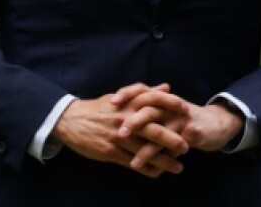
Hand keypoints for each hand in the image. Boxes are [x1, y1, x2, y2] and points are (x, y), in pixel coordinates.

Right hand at [52, 84, 183, 177]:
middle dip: (174, 140)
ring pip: (145, 151)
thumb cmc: (100, 107)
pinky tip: (156, 173)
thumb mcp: (122, 96)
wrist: (72, 120)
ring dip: (164, 161)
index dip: (174, 107)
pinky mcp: (110, 152)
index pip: (157, 102)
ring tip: (178, 167)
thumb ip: (146, 93)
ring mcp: (118, 137)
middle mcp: (126, 120)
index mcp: (130, 103)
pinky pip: (132, 163)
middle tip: (188, 147)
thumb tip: (167, 87)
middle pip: (155, 131)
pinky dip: (146, 168)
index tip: (188, 113)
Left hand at [114, 87, 243, 170]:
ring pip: (161, 133)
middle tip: (119, 133)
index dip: (128, 93)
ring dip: (146, 150)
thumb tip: (123, 104)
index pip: (143, 90)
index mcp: (164, 98)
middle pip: (150, 110)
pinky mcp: (192, 133)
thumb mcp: (168, 106)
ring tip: (134, 162)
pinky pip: (174, 148)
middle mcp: (172, 106)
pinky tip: (155, 170)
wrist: (216, 122)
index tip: (112, 102)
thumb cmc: (185, 117)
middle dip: (134, 122)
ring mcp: (182, 119)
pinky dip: (164, 160)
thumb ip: (149, 104)